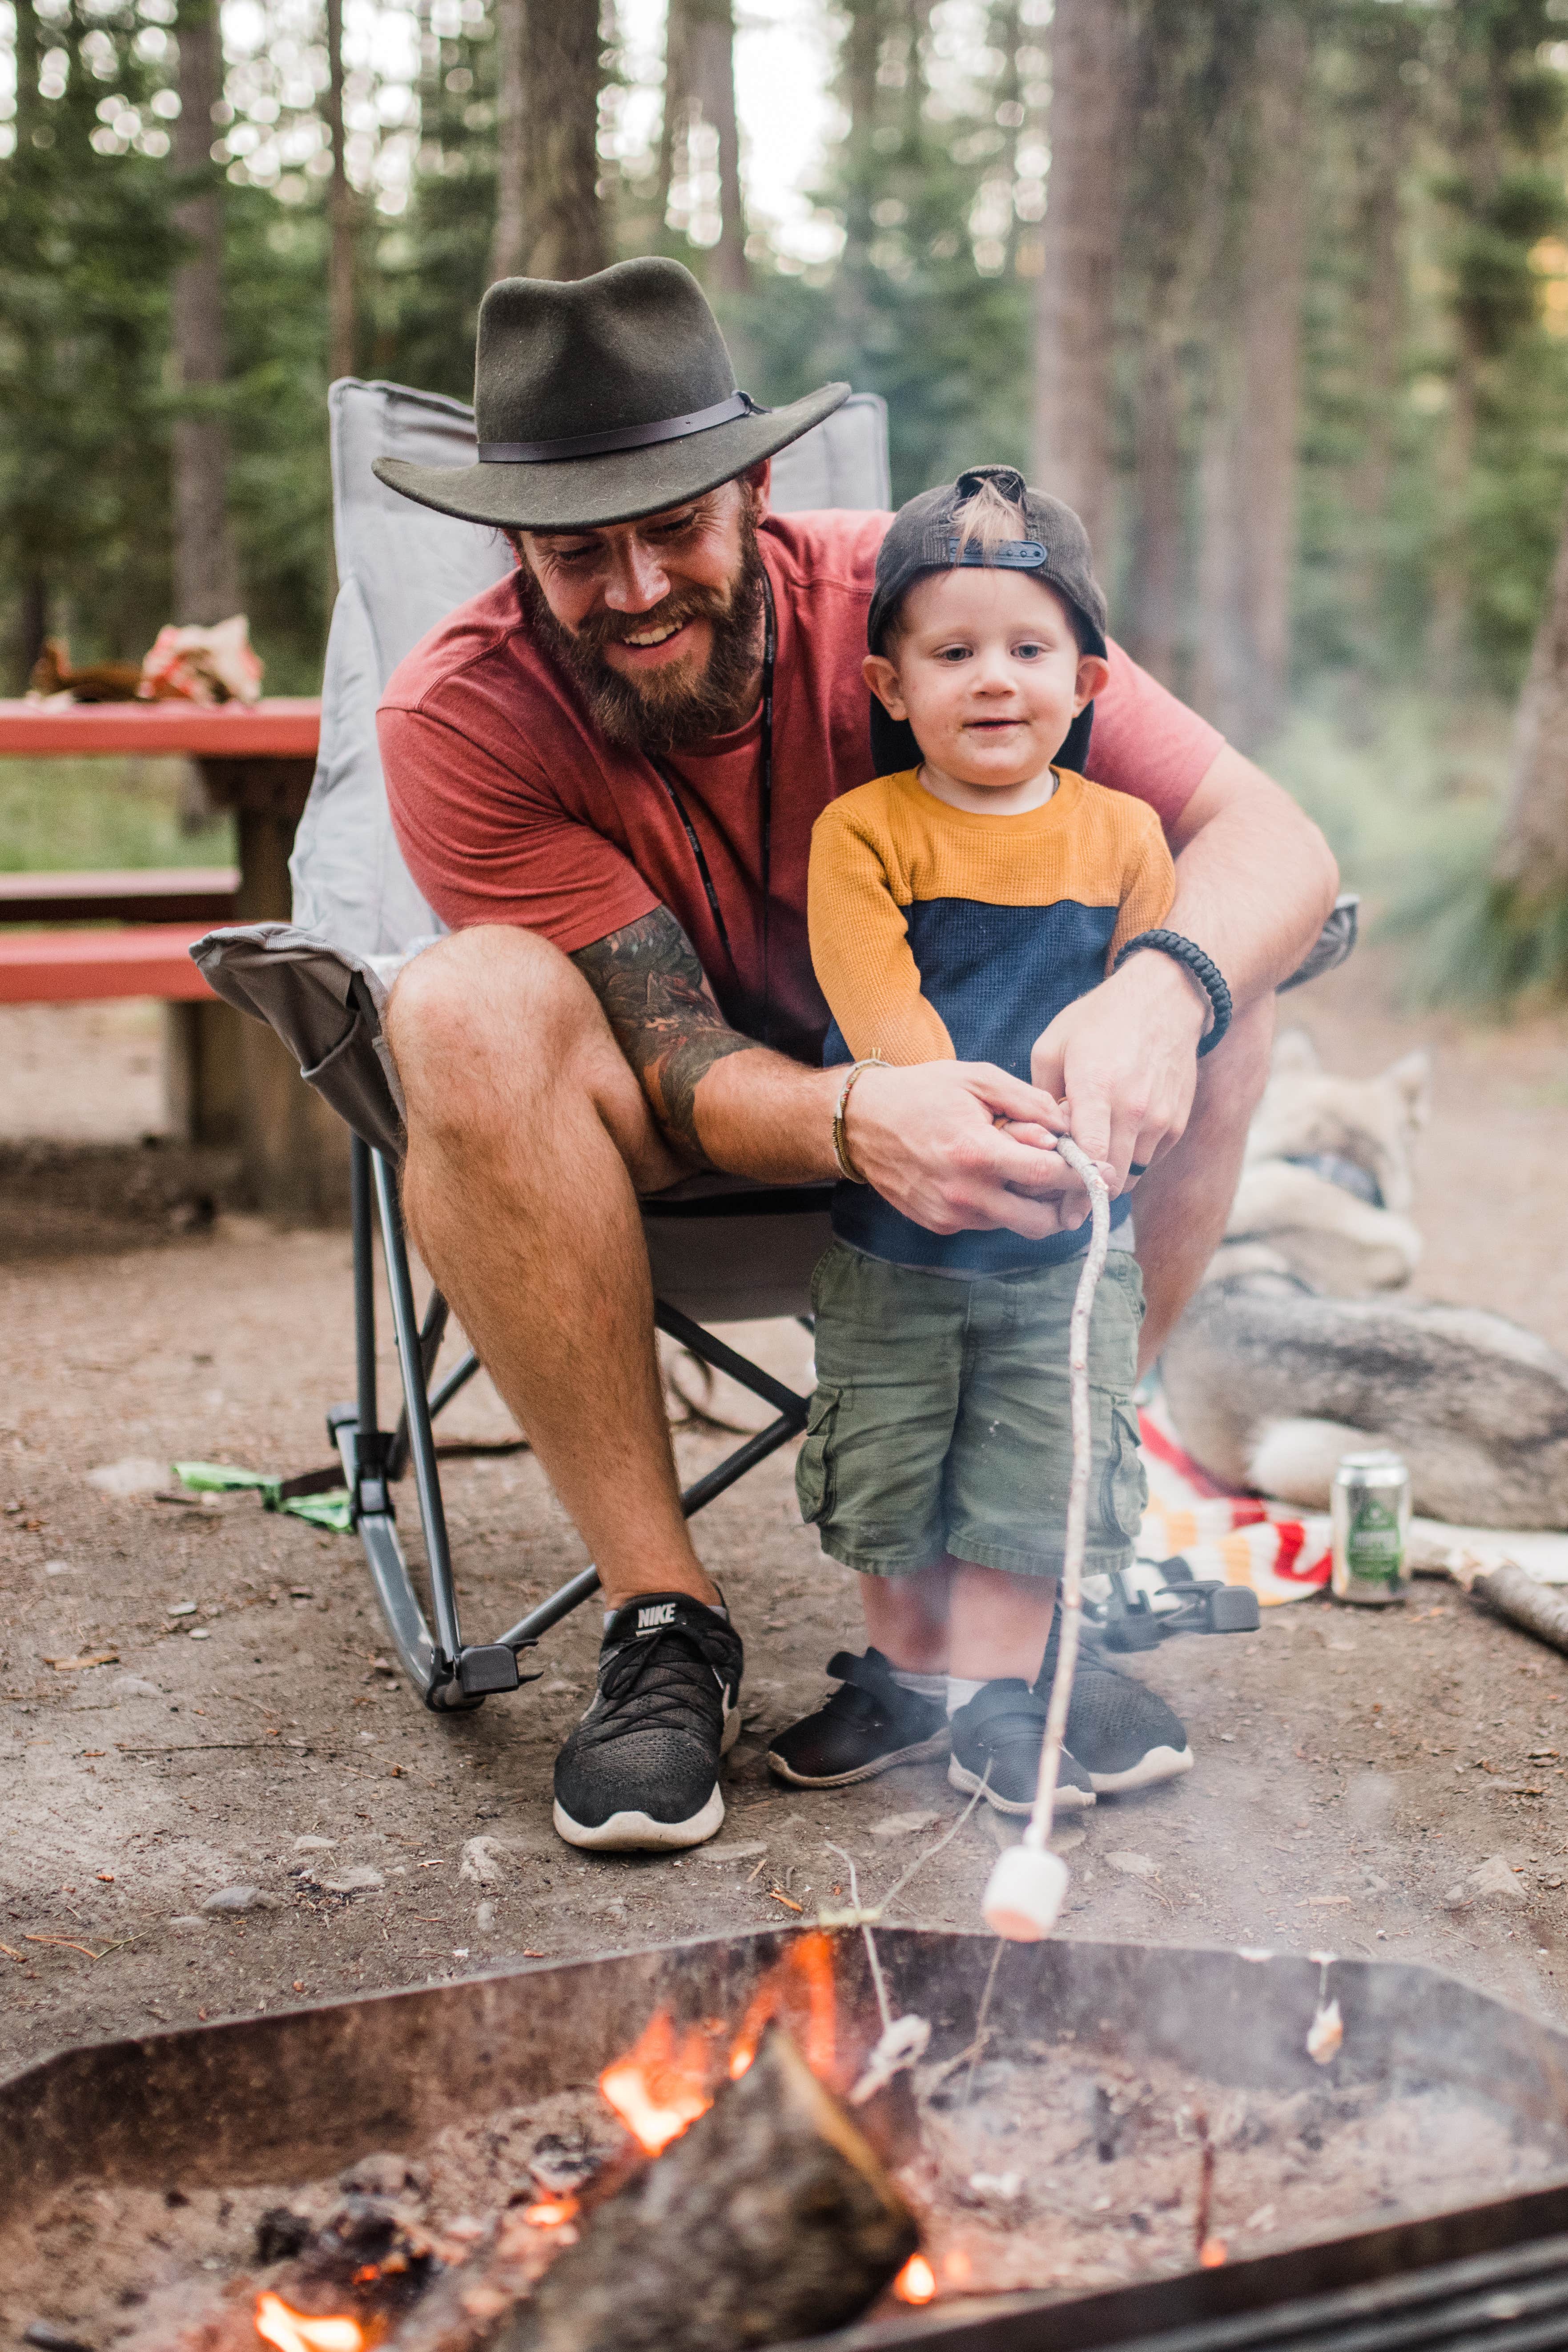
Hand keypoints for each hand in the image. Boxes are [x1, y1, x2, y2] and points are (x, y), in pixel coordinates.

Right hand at [843, 1060, 1093, 1239]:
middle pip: (1041, 1220)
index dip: (1081, 1174)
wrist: (860, 1122)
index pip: (1048, 1176)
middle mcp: (965, 1194)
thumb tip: (1067, 1125)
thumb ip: (1028, 1102)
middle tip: (1073, 1179)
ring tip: (1026, 1169)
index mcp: (977, 1153)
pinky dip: (1002, 1205)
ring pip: (1016, 1225)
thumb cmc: (920, 1093)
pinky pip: (988, 1224)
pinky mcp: (940, 1225)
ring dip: (1033, 1204)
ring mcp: (951, 1215)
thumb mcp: (977, 1078)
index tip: (1100, 1170)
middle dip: (1065, 1203)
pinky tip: (992, 1176)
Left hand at [1030, 951, 1206, 1190]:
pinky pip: (1148, 1160)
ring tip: (1085, 1169)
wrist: (1166, 1000)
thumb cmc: (1100, 1020)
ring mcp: (1160, 1118)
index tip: (1061, 1212)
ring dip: (1107, 1178)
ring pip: (1129, 1173)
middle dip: (1085, 1194)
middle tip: (1064, 1204)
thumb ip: (1042, 1097)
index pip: (1088, 1156)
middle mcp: (1134, 1108)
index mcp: (1097, 1087)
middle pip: (1109, 1176)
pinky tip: (1111, 1145)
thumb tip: (1039, 1139)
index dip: (1073, 1190)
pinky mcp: (1176, 1123)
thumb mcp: (1054, 1046)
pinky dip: (1127, 1162)